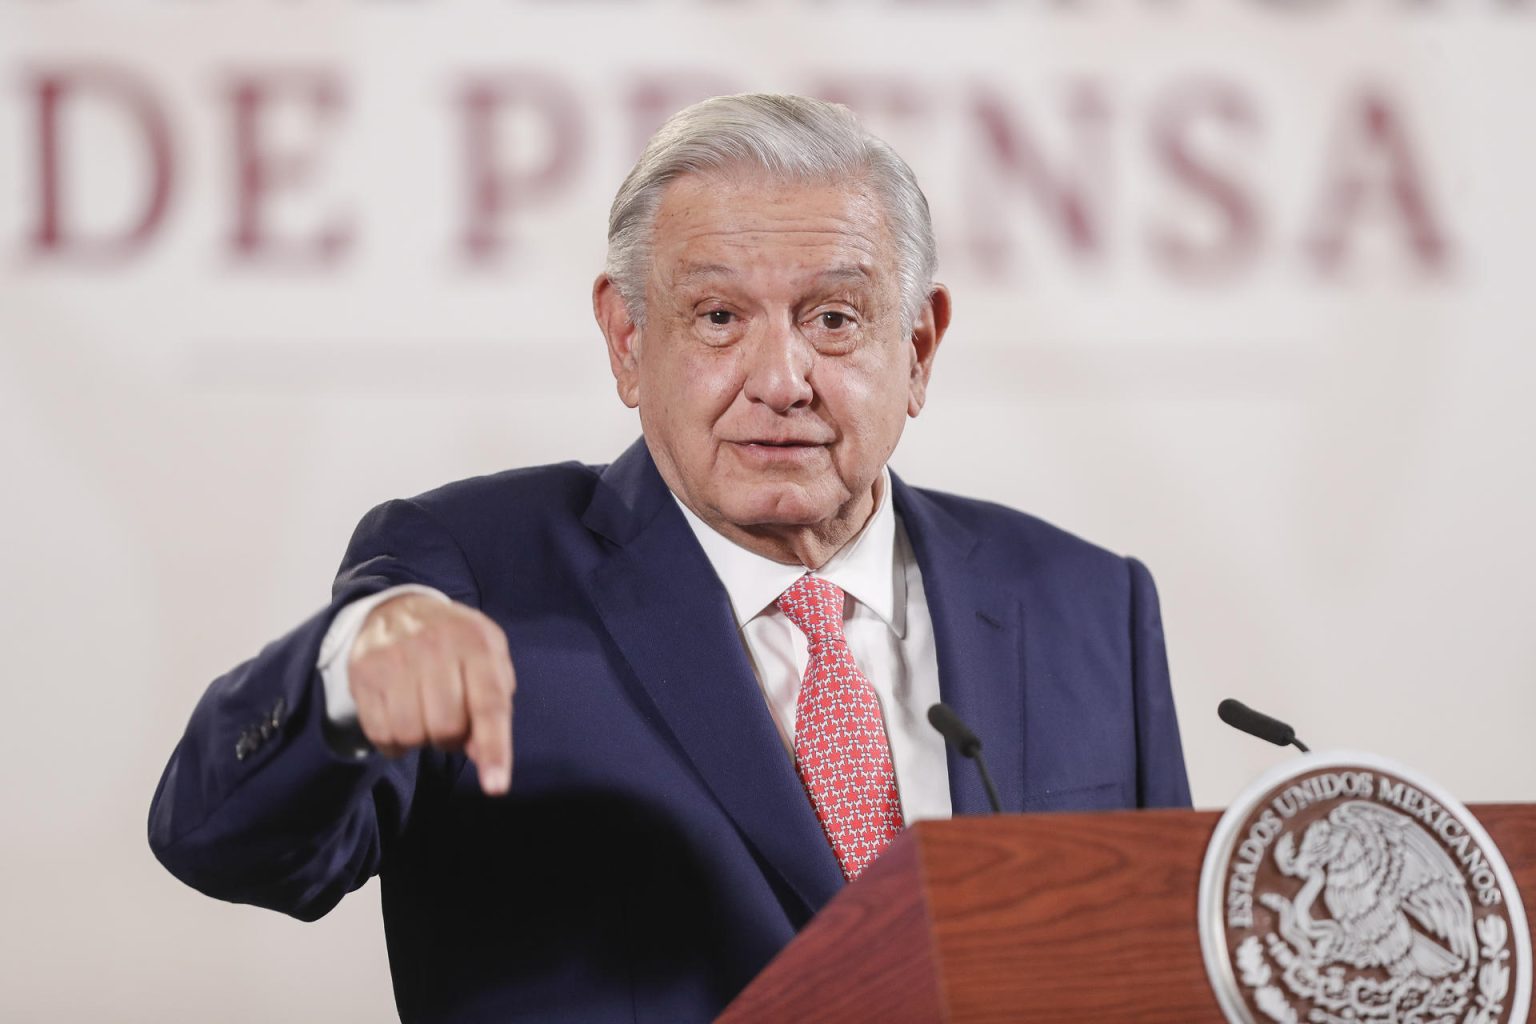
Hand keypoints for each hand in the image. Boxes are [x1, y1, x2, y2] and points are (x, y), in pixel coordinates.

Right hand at [347, 593, 514, 794]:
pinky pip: (380, 734)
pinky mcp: (364, 672)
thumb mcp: (488, 661)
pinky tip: (399, 717)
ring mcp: (395, 658)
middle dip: (451, 737)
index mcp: (476, 643)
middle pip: (446, 727)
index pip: (489, 705)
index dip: (494, 749)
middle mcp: (435, 646)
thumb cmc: (454, 645)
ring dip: (420, 739)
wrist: (398, 610)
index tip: (496, 786)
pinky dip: (393, 741)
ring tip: (423, 714)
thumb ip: (494, 705)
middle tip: (449, 720)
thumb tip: (484, 756)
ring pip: (410, 734)